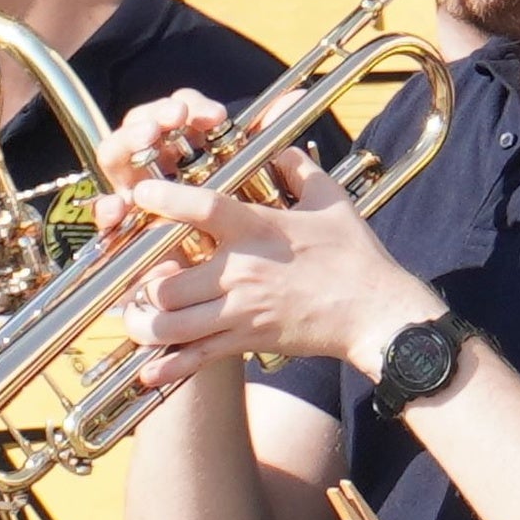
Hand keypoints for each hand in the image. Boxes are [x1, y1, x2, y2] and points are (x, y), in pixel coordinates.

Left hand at [111, 146, 440, 392]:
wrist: (378, 312)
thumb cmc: (358, 256)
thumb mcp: (333, 203)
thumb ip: (300, 171)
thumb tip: (280, 148)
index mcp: (260, 230)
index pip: (202, 208)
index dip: (165, 198)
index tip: (141, 192)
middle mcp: (243, 271)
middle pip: (165, 282)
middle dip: (144, 283)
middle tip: (143, 278)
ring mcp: (243, 310)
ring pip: (170, 323)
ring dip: (148, 322)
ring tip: (143, 317)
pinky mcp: (249, 340)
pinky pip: (196, 358)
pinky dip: (168, 367)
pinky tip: (150, 370)